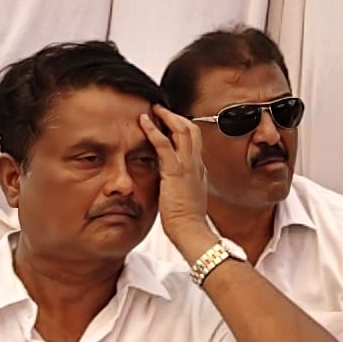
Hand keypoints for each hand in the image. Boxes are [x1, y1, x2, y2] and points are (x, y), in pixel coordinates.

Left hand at [143, 107, 220, 259]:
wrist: (192, 232)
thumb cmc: (187, 222)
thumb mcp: (187, 199)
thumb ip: (182, 187)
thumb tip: (172, 183)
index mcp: (198, 171)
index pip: (193, 142)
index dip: (182, 129)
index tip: (169, 123)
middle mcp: (196, 164)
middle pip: (191, 130)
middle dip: (175, 117)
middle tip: (161, 110)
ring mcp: (188, 167)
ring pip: (182, 130)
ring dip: (166, 117)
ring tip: (153, 109)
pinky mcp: (175, 172)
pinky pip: (164, 144)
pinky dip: (153, 130)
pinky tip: (144, 122)